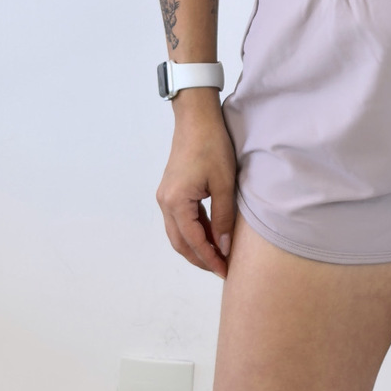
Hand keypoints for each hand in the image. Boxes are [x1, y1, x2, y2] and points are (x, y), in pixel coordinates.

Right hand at [156, 109, 237, 276]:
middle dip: (200, 259)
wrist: (196, 120)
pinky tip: (211, 235)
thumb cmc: (211, 146)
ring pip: (178, 233)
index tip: (225, 270)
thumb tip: (224, 246)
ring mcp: (165, 197)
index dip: (210, 258)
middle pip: (180, 243)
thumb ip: (224, 218)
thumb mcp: (224, 184)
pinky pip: (179, 220)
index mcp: (176, 201)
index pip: (193, 241)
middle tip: (221, 269)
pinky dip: (194, 231)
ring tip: (218, 256)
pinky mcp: (170, 191)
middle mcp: (165, 202)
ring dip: (196, 246)